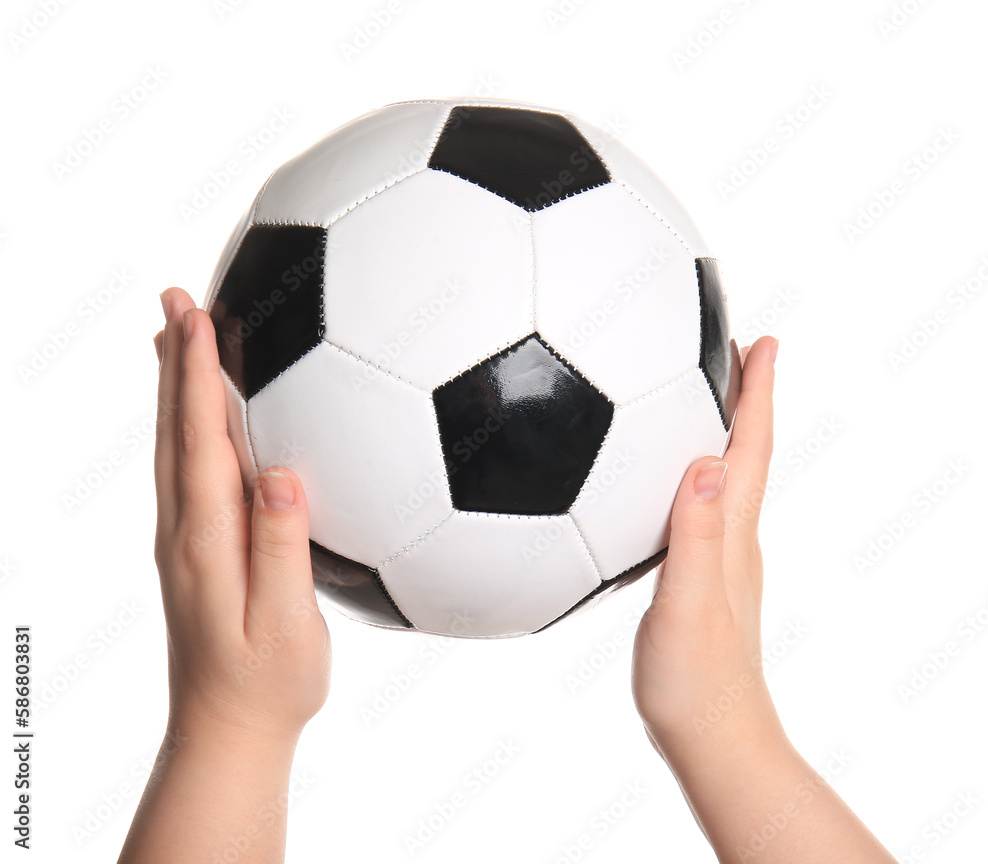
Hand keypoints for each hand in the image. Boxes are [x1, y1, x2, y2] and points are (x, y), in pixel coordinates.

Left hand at [153, 286, 330, 745]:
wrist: (227, 731)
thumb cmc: (268, 684)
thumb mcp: (287, 624)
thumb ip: (283, 548)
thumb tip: (281, 474)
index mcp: (208, 539)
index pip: (201, 441)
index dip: (198, 376)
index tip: (196, 317)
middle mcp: (186, 530)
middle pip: (176, 429)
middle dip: (176, 360)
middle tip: (176, 299)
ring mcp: (186, 539)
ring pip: (175, 446)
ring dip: (176, 386)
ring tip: (176, 336)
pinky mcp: (197, 549)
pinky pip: (188, 470)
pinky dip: (189, 424)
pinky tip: (202, 415)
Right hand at [632, 335, 781, 758]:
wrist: (710, 736)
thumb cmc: (697, 681)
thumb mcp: (688, 605)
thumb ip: (695, 537)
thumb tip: (706, 463)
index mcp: (731, 534)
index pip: (751, 449)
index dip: (757, 393)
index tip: (763, 341)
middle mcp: (730, 537)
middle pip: (743, 450)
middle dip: (743, 395)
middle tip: (731, 346)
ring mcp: (715, 557)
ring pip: (720, 476)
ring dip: (718, 428)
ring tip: (698, 393)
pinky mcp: (694, 575)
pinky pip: (694, 507)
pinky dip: (687, 472)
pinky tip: (657, 478)